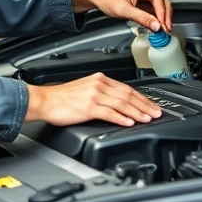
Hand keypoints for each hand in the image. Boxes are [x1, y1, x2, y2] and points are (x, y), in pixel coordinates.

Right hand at [25, 72, 161, 126]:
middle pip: (128, 95)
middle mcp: (99, 85)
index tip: (152, 105)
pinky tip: (129, 122)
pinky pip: (109, 113)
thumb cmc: (62, 97)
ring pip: (122, 104)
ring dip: (137, 112)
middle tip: (156, 113)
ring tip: (147, 119)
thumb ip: (102, 93)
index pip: (127, 88)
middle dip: (145, 105)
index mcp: (100, 79)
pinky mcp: (88, 107)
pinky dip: (121, 118)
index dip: (142, 98)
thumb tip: (119, 103)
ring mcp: (94, 96)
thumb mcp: (86, 88)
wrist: (45, 100)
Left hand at [72, 0, 171, 32]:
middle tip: (167, 30)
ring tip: (163, 29)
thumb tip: (156, 26)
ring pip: (160, 4)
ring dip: (162, 17)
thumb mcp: (124, 10)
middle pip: (163, 1)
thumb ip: (142, 18)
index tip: (165, 26)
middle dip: (165, 16)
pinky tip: (157, 24)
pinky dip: (156, 16)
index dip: (163, 14)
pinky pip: (154, 6)